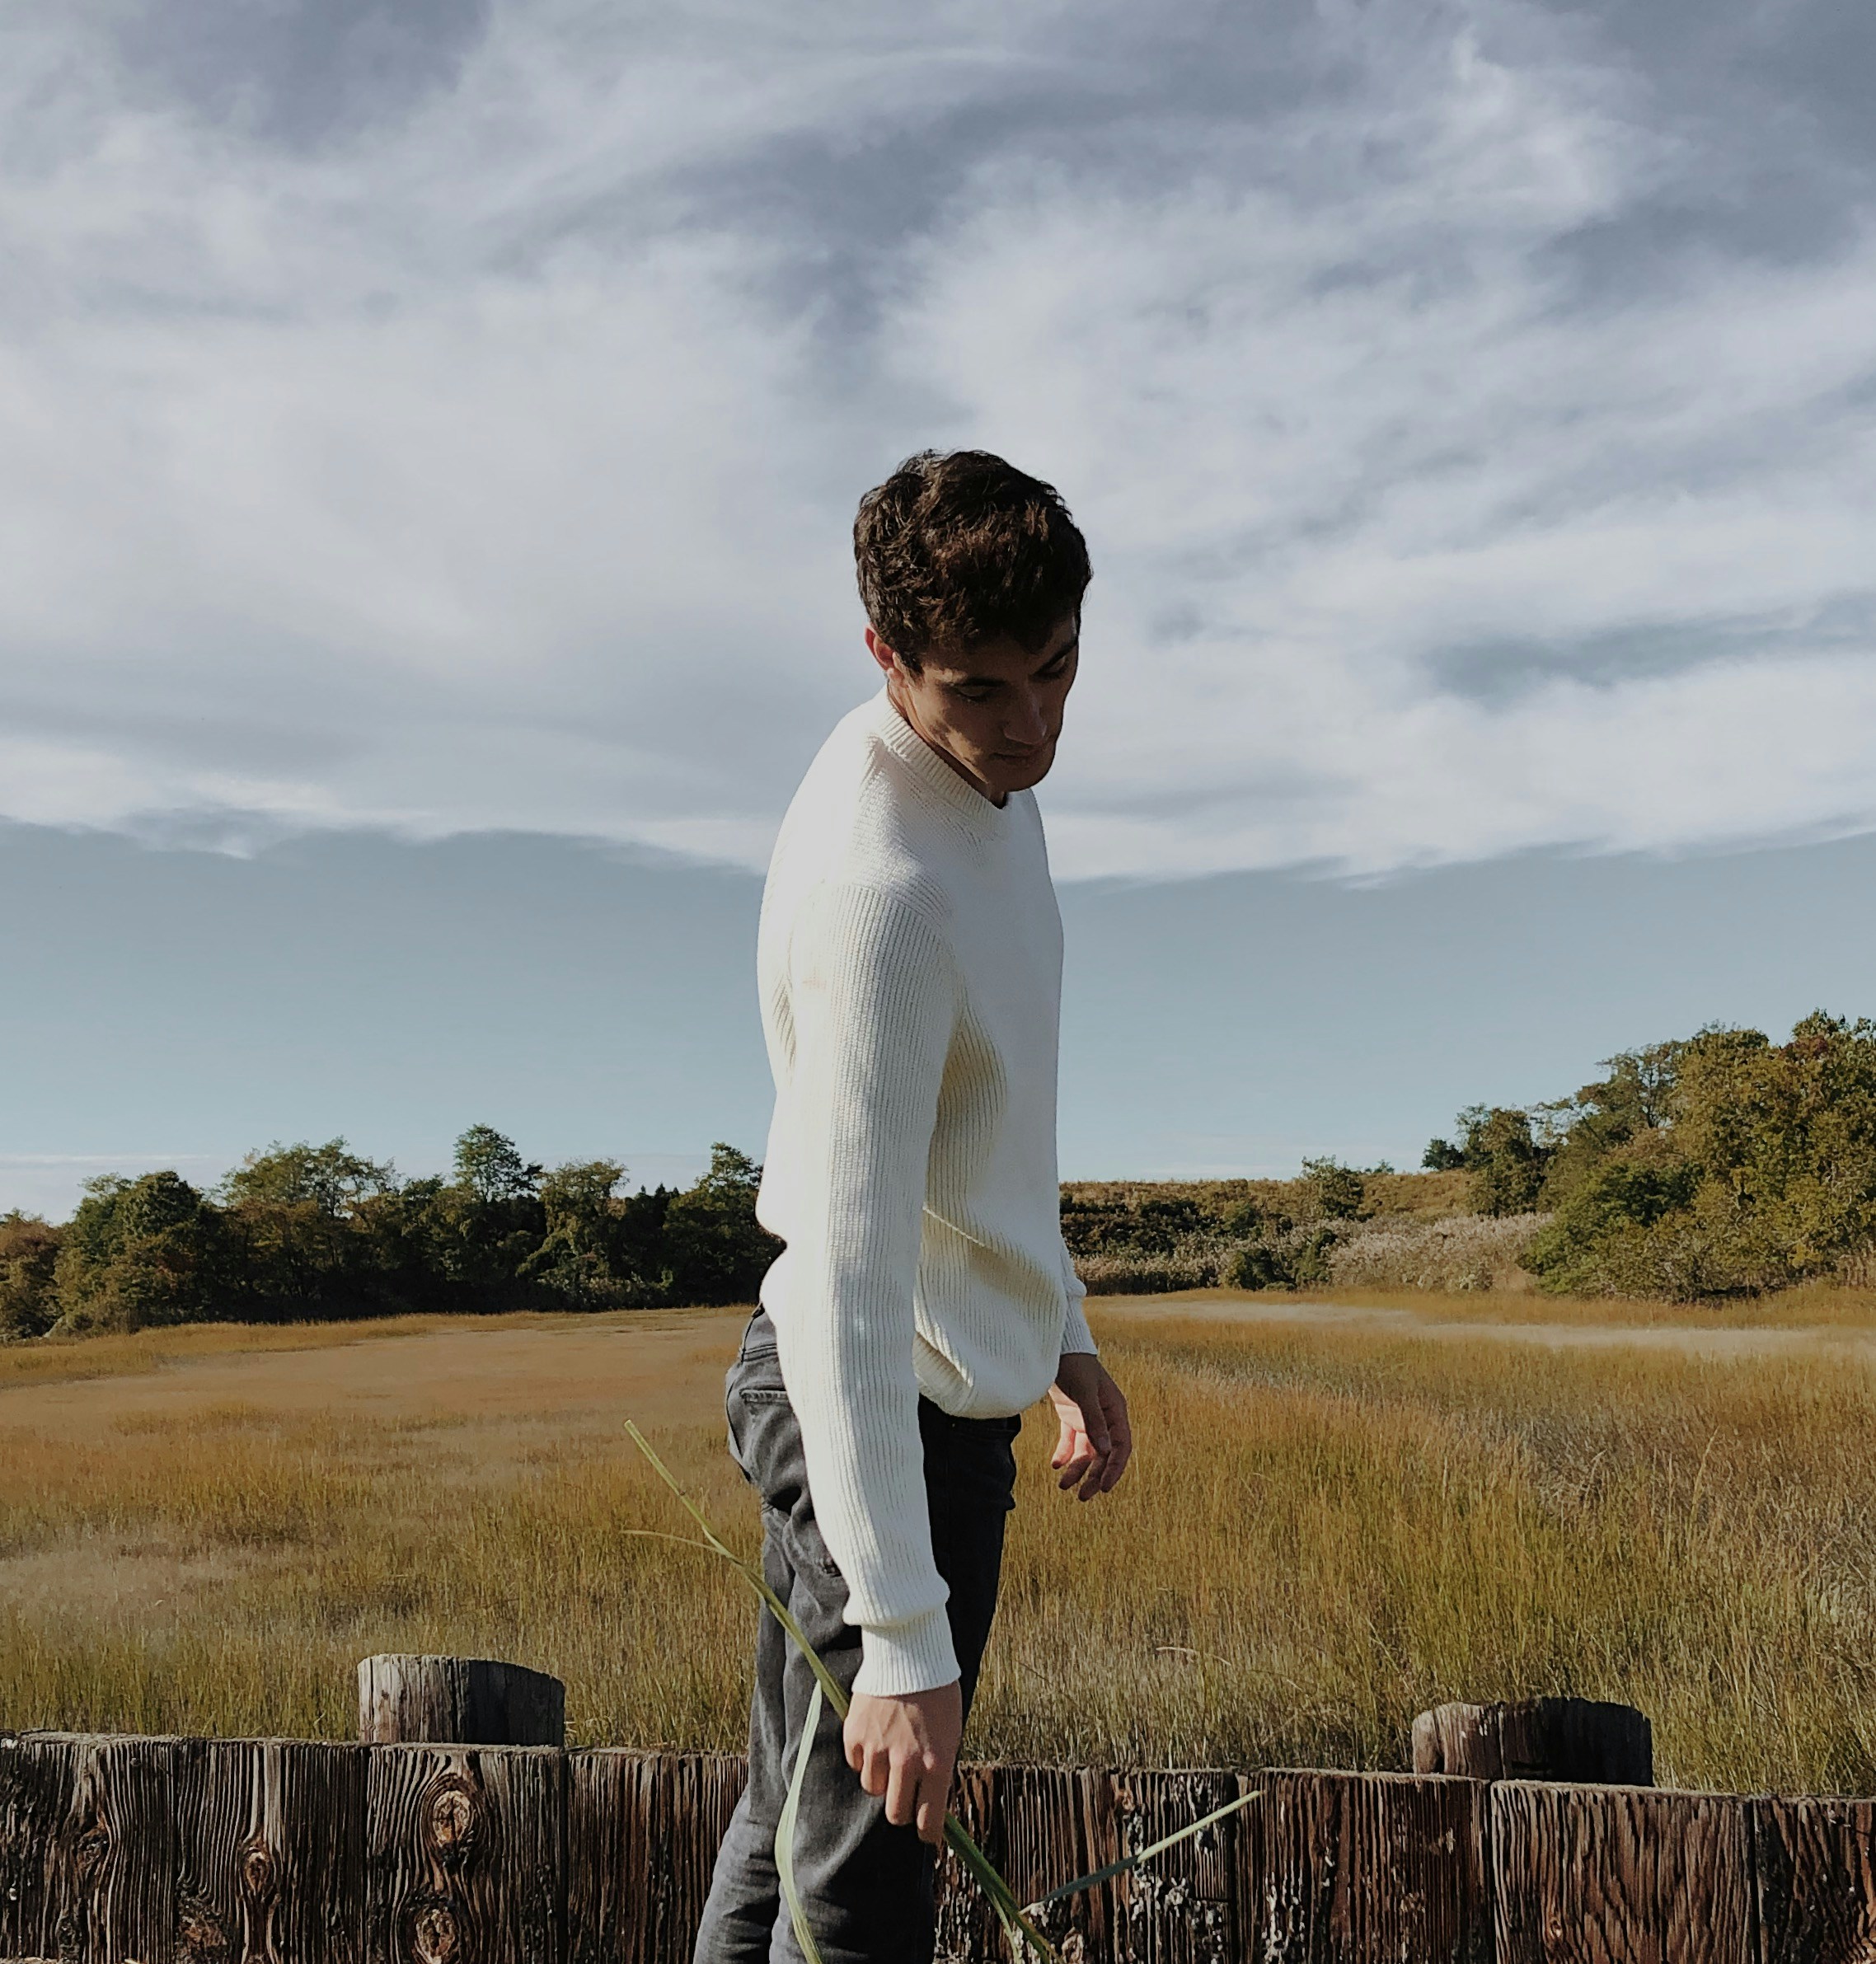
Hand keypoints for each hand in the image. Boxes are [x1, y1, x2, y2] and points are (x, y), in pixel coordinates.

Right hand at [844, 1681, 961, 1844]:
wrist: (908, 1652)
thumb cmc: (937, 1691)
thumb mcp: (951, 1732)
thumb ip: (941, 1768)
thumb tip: (933, 1800)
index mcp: (936, 1764)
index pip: (929, 1821)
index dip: (929, 1833)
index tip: (928, 1832)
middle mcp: (905, 1763)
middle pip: (895, 1814)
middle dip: (902, 1808)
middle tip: (906, 1794)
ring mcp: (877, 1750)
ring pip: (873, 1789)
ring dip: (882, 1778)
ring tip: (890, 1751)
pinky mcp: (855, 1735)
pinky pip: (856, 1763)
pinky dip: (864, 1756)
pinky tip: (875, 1734)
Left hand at [1049, 1354, 1131, 1499]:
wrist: (1055, 1348)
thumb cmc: (1075, 1366)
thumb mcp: (1084, 1393)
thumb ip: (1094, 1421)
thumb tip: (1106, 1452)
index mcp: (1116, 1411)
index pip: (1121, 1447)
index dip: (1115, 1469)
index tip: (1104, 1488)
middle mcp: (1105, 1417)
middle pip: (1104, 1454)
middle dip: (1094, 1476)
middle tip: (1082, 1497)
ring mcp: (1088, 1417)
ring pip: (1087, 1451)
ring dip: (1077, 1469)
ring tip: (1063, 1485)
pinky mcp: (1072, 1416)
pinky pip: (1071, 1441)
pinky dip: (1064, 1454)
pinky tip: (1055, 1465)